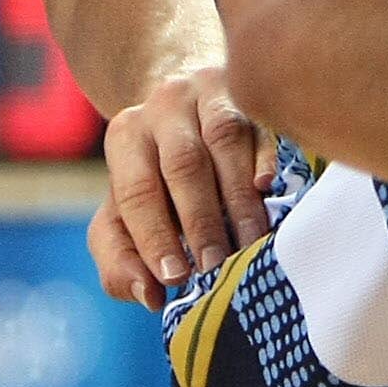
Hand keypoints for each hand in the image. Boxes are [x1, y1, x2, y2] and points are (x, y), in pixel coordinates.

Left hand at [88, 63, 276, 304]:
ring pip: (224, 139)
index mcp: (126, 138)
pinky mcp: (248, 91)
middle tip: (215, 266)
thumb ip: (120, 258)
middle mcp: (164, 107)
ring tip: (249, 244)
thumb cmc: (154, 175)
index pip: (137, 191)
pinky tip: (267, 188)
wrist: (184, 102)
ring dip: (238, 197)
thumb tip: (148, 296)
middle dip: (200, 220)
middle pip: (182, 164)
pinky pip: (258, 123)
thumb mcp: (122, 213)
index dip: (154, 235)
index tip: (175, 277)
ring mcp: (209, 91)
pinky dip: (263, 156)